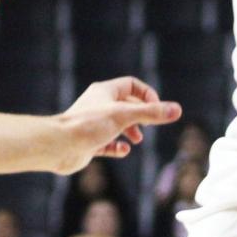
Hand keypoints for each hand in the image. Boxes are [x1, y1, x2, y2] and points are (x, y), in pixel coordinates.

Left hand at [49, 76, 180, 174]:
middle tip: (148, 125)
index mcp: (105, 92)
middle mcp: (98, 105)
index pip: (132, 85)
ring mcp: (93, 124)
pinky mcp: (88, 142)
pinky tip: (123, 150)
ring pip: (117, 124)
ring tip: (137, 139)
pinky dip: (117, 146)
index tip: (156, 109)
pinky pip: (107, 143)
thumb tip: (177, 110)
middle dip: (140, 114)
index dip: (147, 95)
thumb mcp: (125, 116)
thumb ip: (152, 114)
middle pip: (126, 104)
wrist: (59, 145)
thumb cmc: (88, 125)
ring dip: (130, 130)